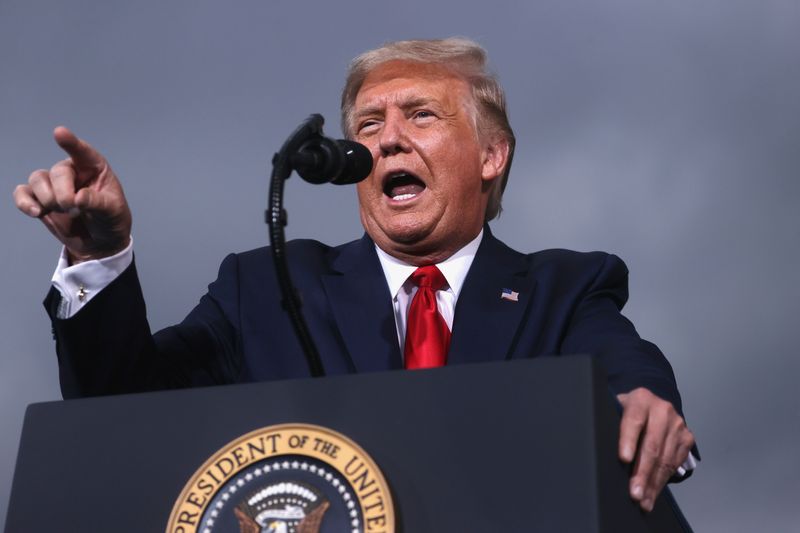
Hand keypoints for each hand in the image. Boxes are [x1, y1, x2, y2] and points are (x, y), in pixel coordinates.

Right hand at [13, 126, 131, 262]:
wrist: (100, 242)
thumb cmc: (111, 220)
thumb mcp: (113, 211)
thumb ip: (98, 203)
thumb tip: (78, 198)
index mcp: (94, 168)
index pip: (82, 152)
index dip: (70, 143)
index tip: (59, 132)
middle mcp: (73, 172)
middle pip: (58, 172)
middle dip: (62, 192)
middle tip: (73, 208)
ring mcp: (54, 186)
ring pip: (38, 179)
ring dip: (47, 198)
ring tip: (62, 211)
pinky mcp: (40, 200)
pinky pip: (23, 193)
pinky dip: (24, 202)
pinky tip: (36, 212)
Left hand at [617, 387, 694, 511]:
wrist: (654, 402)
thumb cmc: (629, 410)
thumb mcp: (618, 407)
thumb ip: (613, 422)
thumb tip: (599, 449)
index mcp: (640, 400)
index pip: (633, 421)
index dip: (628, 441)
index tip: (623, 459)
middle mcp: (662, 410)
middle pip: (651, 446)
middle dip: (643, 473)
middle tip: (635, 494)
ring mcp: (677, 424)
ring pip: (665, 459)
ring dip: (654, 483)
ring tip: (644, 501)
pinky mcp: (687, 438)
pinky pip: (675, 463)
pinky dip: (663, 480)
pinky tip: (654, 493)